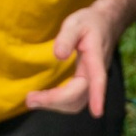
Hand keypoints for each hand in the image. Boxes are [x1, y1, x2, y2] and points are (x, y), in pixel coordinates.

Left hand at [24, 0, 124, 115]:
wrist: (105, 24)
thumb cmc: (89, 22)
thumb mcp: (76, 23)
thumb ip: (67, 37)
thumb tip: (58, 55)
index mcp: (95, 57)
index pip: (98, 78)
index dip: (97, 95)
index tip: (97, 113)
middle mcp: (95, 73)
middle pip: (80, 97)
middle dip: (56, 102)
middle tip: (30, 99)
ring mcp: (91, 81)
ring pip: (77, 102)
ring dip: (56, 105)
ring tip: (33, 100)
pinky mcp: (85, 84)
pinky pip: (74, 100)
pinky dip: (59, 102)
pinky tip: (45, 97)